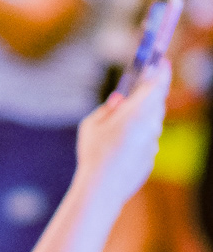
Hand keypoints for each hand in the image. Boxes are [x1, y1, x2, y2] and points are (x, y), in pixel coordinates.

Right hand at [76, 60, 170, 207]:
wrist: (102, 189)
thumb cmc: (93, 155)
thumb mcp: (90, 125)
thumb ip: (107, 109)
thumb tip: (118, 101)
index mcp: (137, 110)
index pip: (158, 82)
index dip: (162, 70)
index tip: (162, 62)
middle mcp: (150, 125)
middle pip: (156, 102)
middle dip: (148, 97)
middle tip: (135, 97)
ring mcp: (153, 142)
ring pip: (151, 124)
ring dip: (140, 121)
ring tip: (119, 131)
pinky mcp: (150, 158)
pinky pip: (146, 143)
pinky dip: (137, 142)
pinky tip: (118, 153)